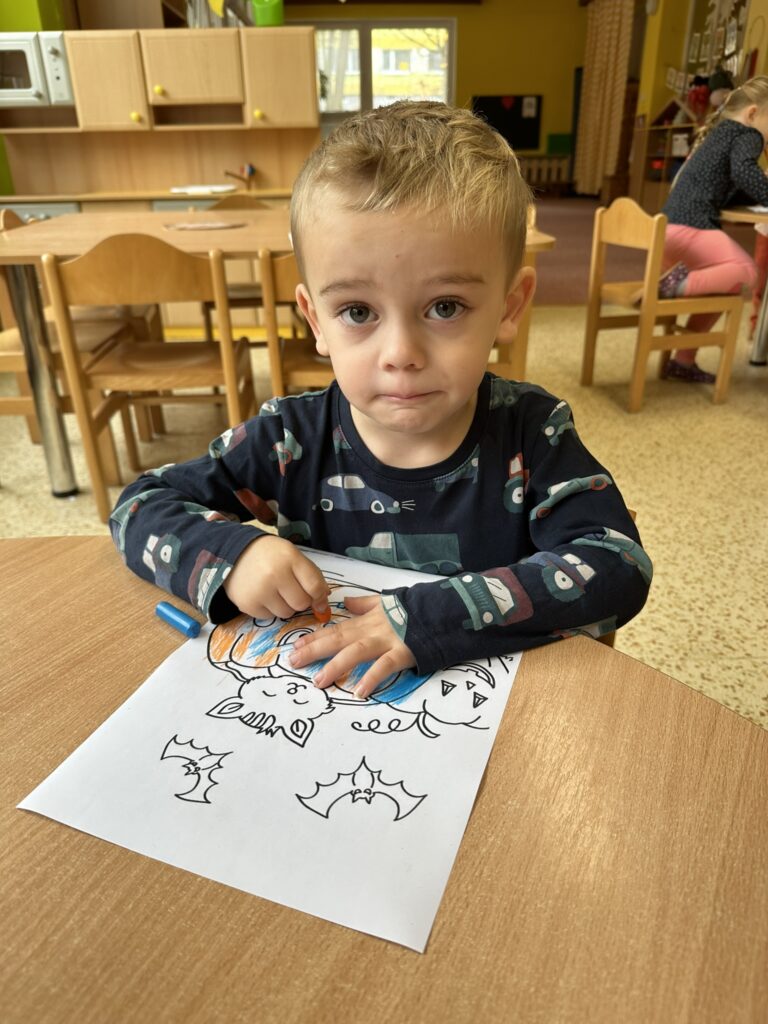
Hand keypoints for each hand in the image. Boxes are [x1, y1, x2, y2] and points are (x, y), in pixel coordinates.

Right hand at [223, 535, 328, 619]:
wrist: (235, 553)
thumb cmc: (270, 555)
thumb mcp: (293, 556)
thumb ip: (311, 576)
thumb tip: (324, 601)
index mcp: (289, 558)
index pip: (314, 586)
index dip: (320, 597)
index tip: (319, 600)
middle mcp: (274, 574)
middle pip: (301, 604)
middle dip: (301, 600)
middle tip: (292, 591)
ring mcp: (259, 591)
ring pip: (286, 614)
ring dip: (285, 606)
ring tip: (275, 591)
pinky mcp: (247, 605)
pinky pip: (270, 617)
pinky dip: (270, 609)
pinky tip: (263, 595)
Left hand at [288, 595, 414, 697]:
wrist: (441, 611)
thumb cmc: (414, 610)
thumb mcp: (386, 602)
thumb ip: (364, 604)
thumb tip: (346, 601)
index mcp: (367, 620)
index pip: (335, 629)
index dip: (314, 637)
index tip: (295, 646)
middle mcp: (372, 630)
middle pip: (339, 639)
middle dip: (315, 651)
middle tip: (294, 662)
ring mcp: (387, 641)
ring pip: (357, 652)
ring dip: (336, 666)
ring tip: (319, 681)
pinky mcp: (403, 653)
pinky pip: (385, 666)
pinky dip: (372, 678)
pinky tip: (359, 691)